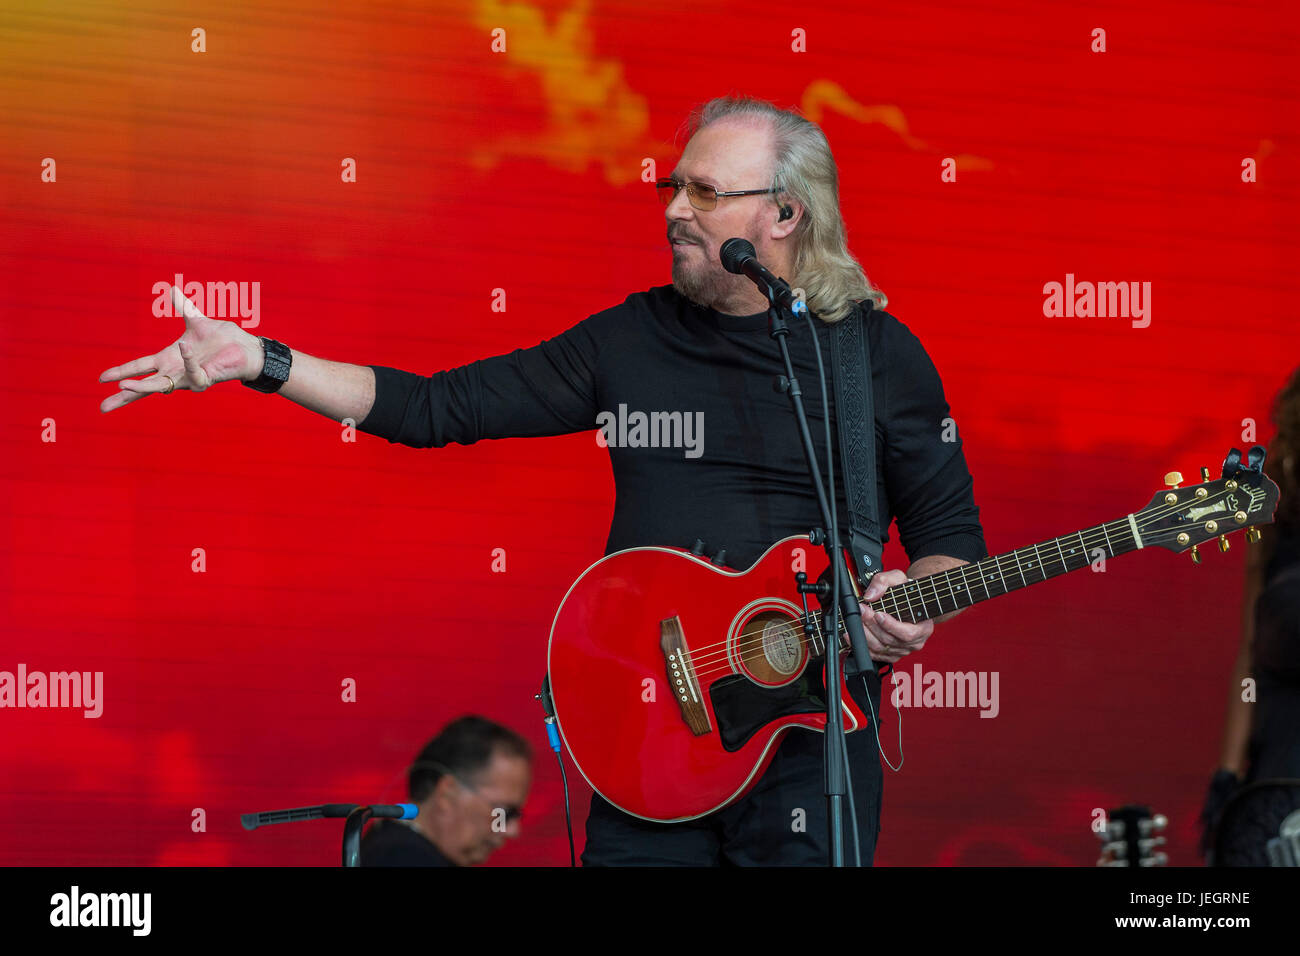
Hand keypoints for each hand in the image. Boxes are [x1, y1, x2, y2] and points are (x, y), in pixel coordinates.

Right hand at [99, 286, 262, 412]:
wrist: (246, 347)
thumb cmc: (222, 338)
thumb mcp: (196, 320)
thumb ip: (183, 307)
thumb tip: (172, 289)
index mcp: (168, 359)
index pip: (139, 366)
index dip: (121, 372)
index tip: (101, 379)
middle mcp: (175, 372)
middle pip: (144, 386)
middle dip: (124, 395)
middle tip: (102, 406)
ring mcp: (189, 378)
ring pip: (161, 386)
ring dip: (143, 387)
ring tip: (124, 386)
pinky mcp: (205, 379)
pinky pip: (193, 373)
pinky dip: (188, 360)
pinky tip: (183, 348)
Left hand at [858, 569, 934, 663]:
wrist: (906, 600)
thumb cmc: (906, 592)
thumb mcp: (898, 578)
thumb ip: (884, 582)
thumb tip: (871, 595)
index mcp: (923, 628)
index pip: (908, 633)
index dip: (891, 626)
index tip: (878, 614)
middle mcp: (914, 642)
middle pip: (890, 640)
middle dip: (872, 625)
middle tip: (862, 611)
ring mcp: (901, 650)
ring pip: (880, 648)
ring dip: (865, 634)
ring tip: (856, 620)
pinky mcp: (889, 654)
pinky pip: (874, 654)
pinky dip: (861, 645)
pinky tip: (852, 636)